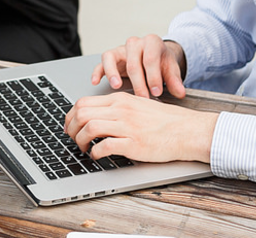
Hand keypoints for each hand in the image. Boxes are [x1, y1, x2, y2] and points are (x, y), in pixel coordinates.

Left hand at [64, 91, 217, 162]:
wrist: (186, 129)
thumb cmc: (165, 120)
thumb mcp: (138, 104)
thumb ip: (118, 107)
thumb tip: (97, 115)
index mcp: (120, 99)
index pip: (84, 102)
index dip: (70, 116)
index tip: (69, 127)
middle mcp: (121, 109)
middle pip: (82, 114)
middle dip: (71, 129)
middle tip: (73, 139)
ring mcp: (127, 126)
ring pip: (90, 128)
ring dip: (81, 141)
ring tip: (84, 149)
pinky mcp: (133, 143)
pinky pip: (105, 146)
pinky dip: (96, 153)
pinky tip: (97, 156)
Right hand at [94, 35, 185, 98]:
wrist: (155, 57)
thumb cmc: (161, 63)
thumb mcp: (171, 70)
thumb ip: (175, 81)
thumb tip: (180, 93)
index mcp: (152, 42)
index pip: (151, 58)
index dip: (153, 76)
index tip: (156, 92)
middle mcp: (135, 43)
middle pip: (133, 60)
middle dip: (138, 82)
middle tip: (142, 97)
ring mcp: (121, 50)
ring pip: (112, 56)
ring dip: (113, 72)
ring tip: (116, 86)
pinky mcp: (111, 58)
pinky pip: (101, 62)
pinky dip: (98, 72)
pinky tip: (96, 82)